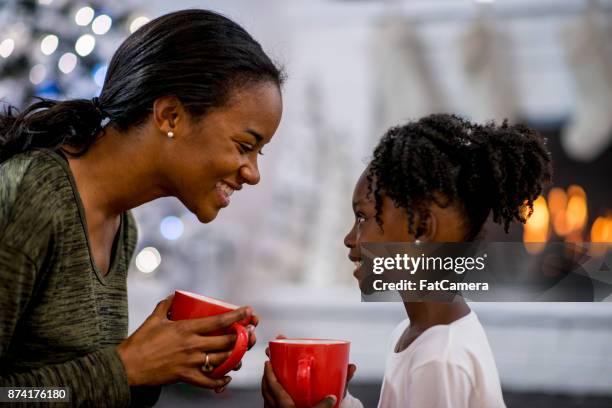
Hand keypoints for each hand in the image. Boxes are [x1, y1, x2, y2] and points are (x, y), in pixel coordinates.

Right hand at [116, 294, 254, 389]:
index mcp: (186, 328)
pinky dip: (220, 380)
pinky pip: (208, 381)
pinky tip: (227, 377)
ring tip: (242, 354)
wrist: (127, 366)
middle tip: (251, 333)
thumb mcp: (154, 318)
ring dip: (235, 357)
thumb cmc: (140, 341)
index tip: (248, 311)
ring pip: (221, 360)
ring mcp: (190, 362)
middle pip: (226, 342)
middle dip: (243, 338)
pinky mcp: (185, 376)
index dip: (236, 316)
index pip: (218, 321)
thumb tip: (176, 296)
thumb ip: (166, 305)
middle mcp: (192, 345)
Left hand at [261, 336, 356, 407]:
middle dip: (266, 377)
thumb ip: (324, 405)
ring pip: (266, 399)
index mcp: (283, 405)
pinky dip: (270, 400)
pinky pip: (269, 407)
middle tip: (270, 367)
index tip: (268, 361)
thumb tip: (333, 397)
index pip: (271, 384)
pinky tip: (277, 400)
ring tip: (273, 381)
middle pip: (265, 390)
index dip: (268, 372)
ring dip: (267, 389)